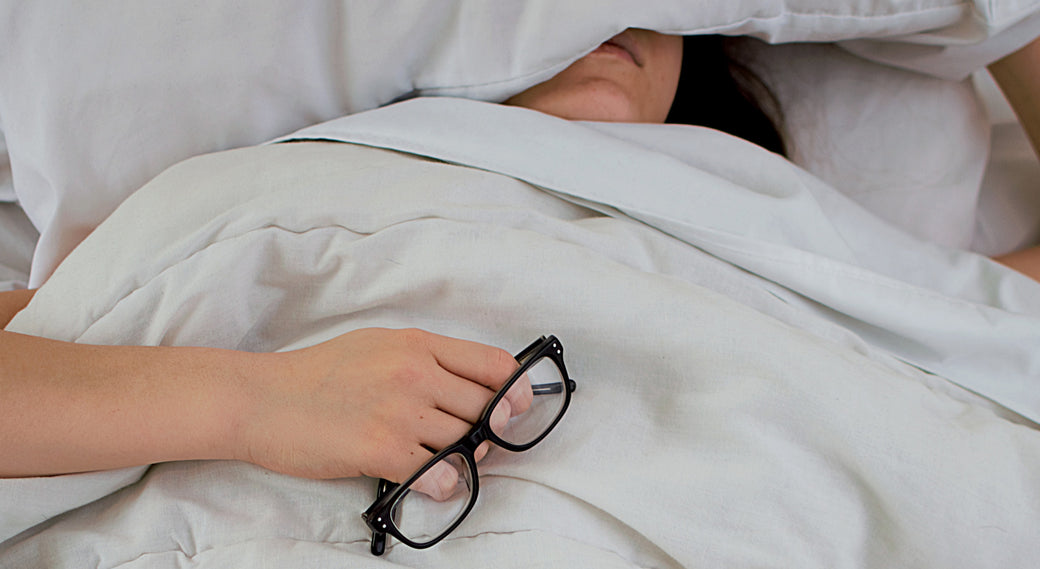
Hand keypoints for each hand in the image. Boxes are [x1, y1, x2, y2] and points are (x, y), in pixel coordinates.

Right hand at [232, 328, 518, 490]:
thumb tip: (470, 386)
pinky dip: (443, 483)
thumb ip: (424, 361)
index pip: (493, 364)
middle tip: (475, 443)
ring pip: (466, 442)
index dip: (515, 391)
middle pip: (486, 408)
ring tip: (444, 462)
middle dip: (489, 431)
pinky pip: (439, 473)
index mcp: (416, 344)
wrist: (260, 399)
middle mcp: (414, 372)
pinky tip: (430, 481)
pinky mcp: (380, 448)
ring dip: (465, 459)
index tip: (516, 408)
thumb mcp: (377, 346)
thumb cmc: (315, 375)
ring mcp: (399, 410)